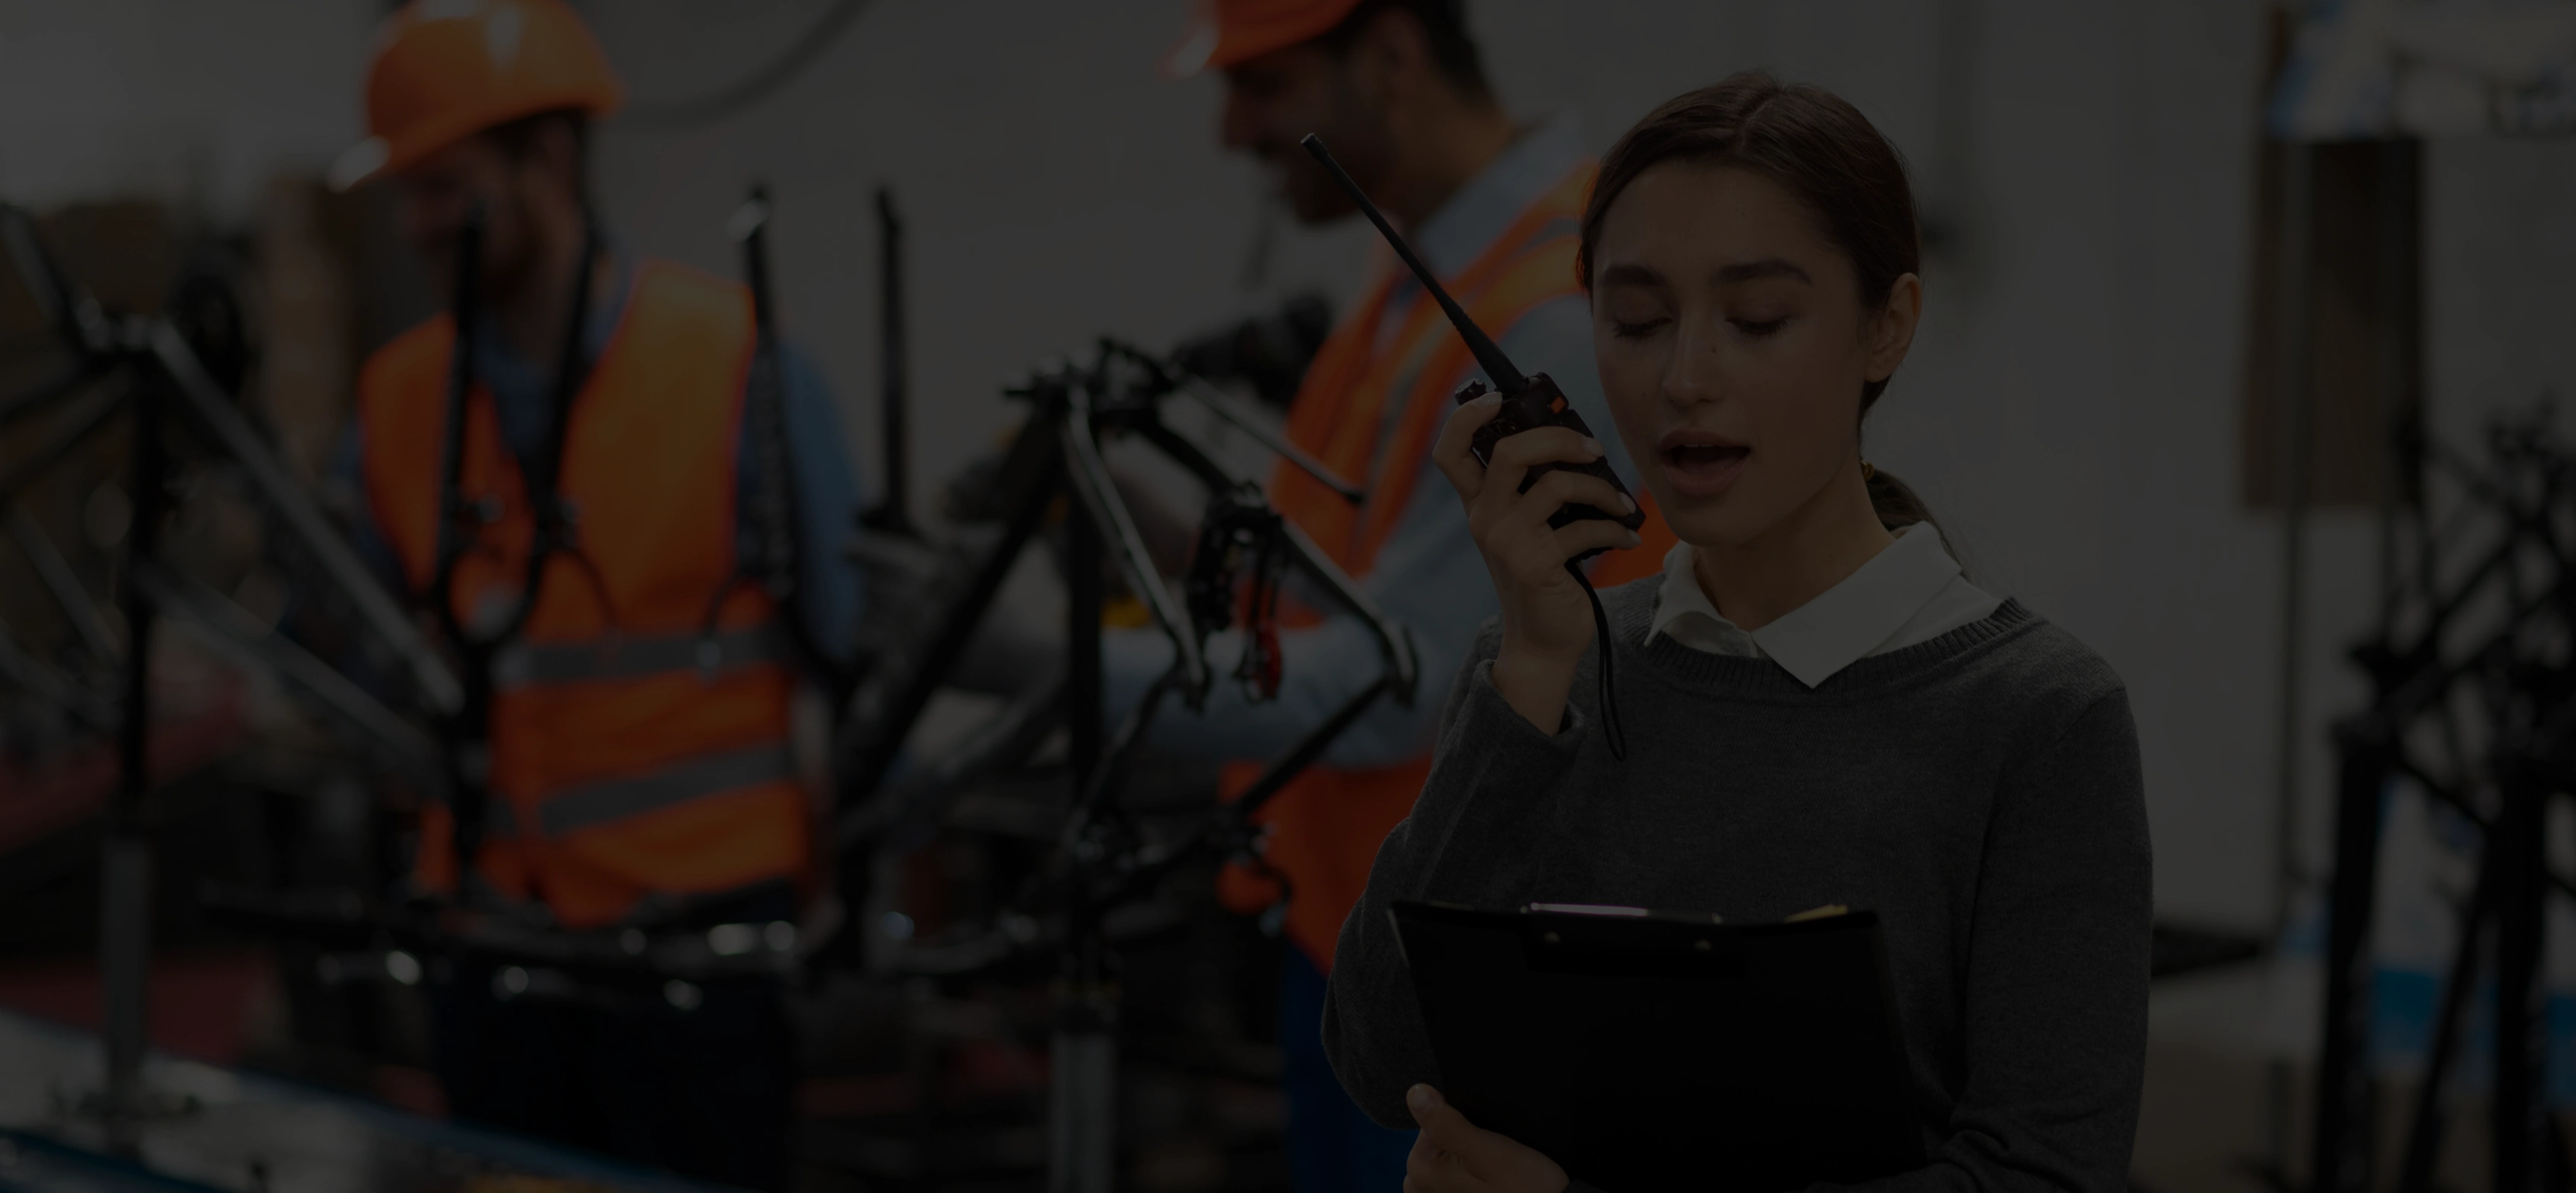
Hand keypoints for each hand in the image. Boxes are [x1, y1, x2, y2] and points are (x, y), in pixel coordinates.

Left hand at [1404, 1084, 1569, 1192]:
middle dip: (1463, 1138)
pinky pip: (1450, 1169)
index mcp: (1422, 1169)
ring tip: (1492, 1169)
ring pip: (1445, 1152)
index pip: (1432, 1118)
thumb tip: (1415, 1094)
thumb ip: (1447, 1124)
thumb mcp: (1490, 1152)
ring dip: (1467, 1153)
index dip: (1462, 1119)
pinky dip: (1467, 1167)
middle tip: (1493, 1156)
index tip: (1486, 1137)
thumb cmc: (1526, 1188)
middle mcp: (1418, 1185)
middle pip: (1436, 1136)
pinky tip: (1487, 1178)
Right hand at [1433, 394, 1640, 733]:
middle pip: (1508, 451)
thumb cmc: (1544, 578)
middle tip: (1593, 449)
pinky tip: (1626, 537)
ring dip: (1600, 488)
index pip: (1450, 451)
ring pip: (1554, 484)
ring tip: (1622, 505)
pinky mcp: (1535, 564)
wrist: (1542, 643)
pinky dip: (1613, 528)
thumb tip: (1580, 445)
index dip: (1466, 416)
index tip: (1499, 397)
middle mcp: (1485, 519)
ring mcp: (1506, 542)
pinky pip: (1581, 527)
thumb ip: (1538, 489)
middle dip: (1558, 438)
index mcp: (1479, 505)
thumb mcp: (1531, 529)